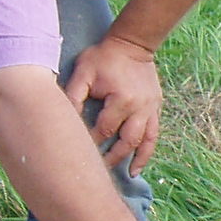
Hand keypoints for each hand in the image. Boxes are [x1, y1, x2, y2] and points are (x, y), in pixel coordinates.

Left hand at [64, 32, 161, 175]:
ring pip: (142, 142)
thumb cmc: (103, 57)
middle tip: (97, 170)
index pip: (102, 130)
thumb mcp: (83, 71)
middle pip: (125, 142)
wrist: (132, 44)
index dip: (89, 143)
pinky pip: (153, 135)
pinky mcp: (155, 109)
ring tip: (124, 176)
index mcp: (121, 100)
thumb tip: (64, 119)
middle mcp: (139, 109)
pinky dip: (146, 153)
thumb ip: (73, 95)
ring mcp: (150, 110)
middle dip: (110, 159)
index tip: (77, 152)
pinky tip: (137, 167)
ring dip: (132, 160)